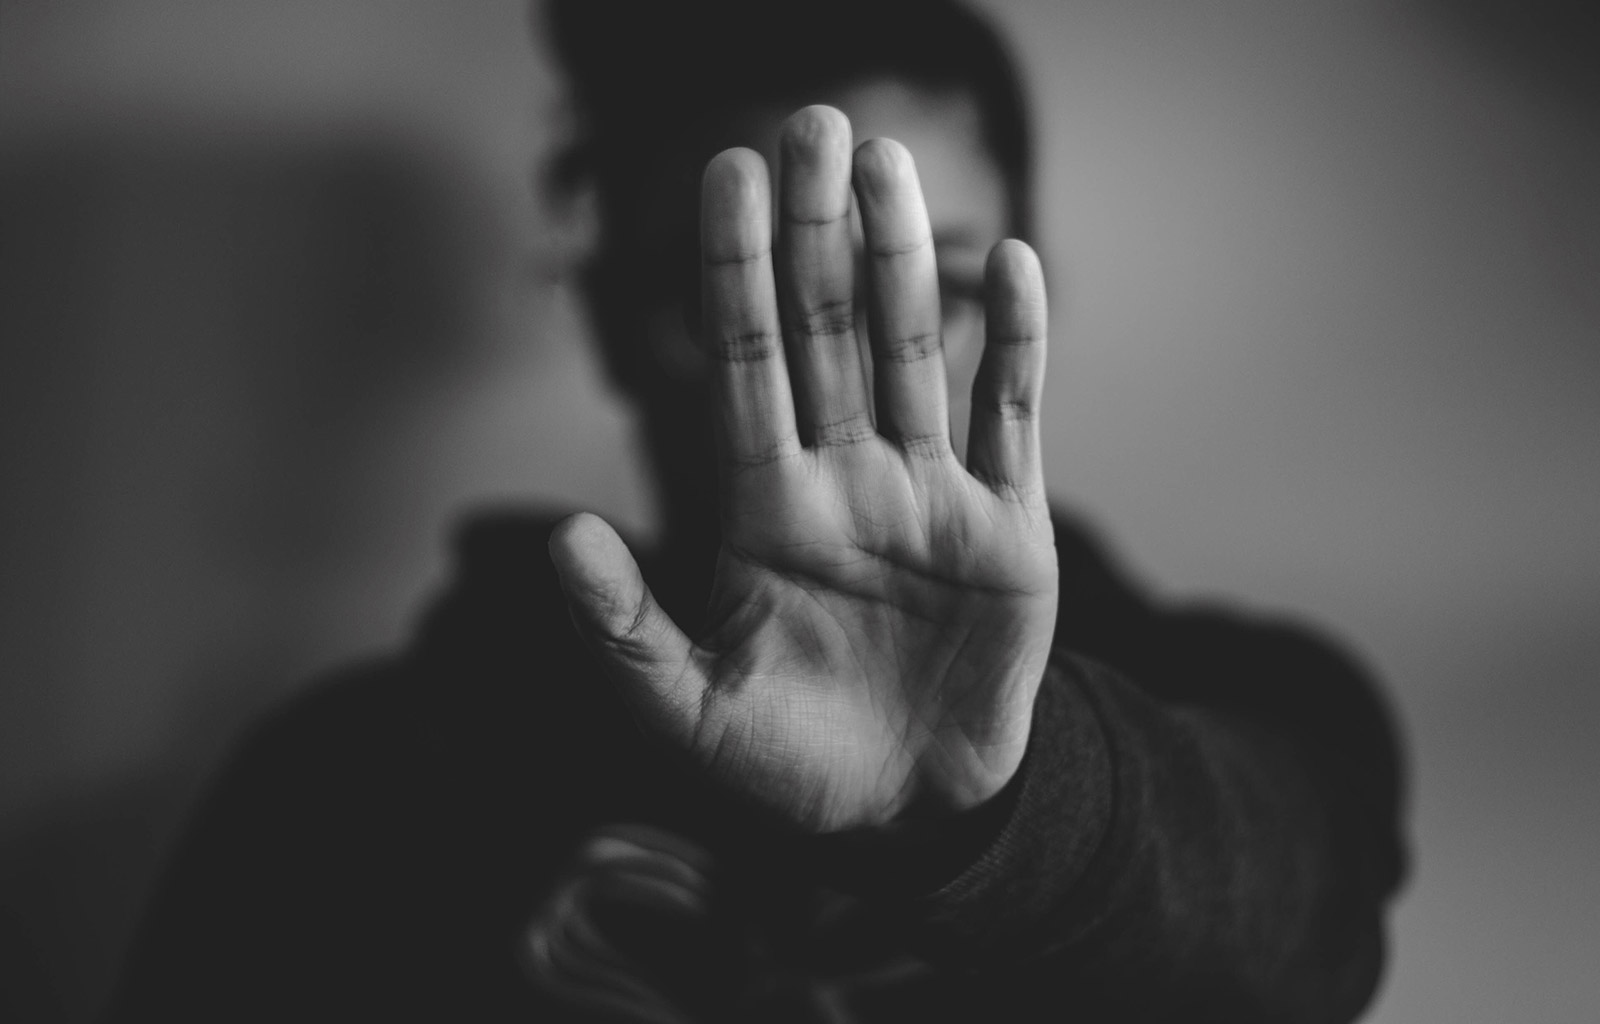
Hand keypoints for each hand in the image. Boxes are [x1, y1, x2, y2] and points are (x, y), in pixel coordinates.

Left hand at [549, 106, 1056, 833]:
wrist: (905, 814)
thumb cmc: (788, 766)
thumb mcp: (686, 711)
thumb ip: (624, 628)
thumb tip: (562, 534)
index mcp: (767, 509)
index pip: (746, 364)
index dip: (735, 269)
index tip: (723, 174)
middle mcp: (846, 479)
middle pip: (827, 329)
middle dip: (815, 229)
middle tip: (810, 122)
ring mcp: (929, 495)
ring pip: (913, 351)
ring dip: (904, 257)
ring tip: (887, 163)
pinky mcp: (1007, 529)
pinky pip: (1015, 419)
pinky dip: (1016, 347)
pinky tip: (1015, 267)